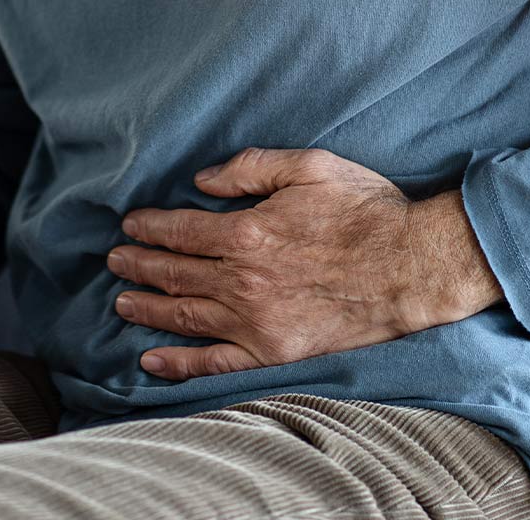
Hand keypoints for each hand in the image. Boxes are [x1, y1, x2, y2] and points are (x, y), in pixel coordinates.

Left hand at [107, 147, 503, 380]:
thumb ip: (249, 168)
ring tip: (121, 302)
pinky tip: (151, 361)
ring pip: (184, 316)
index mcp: (246, 232)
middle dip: (137, 266)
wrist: (415, 267)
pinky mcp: (274, 353)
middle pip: (172, 273)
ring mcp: (255, 321)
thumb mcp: (309, 166)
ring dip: (146, 308)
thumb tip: (201, 181)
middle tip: (113, 261)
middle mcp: (242, 280)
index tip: (129, 226)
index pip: (178, 230)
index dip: (148, 228)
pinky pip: (215, 362)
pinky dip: (179, 364)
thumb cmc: (366, 211)